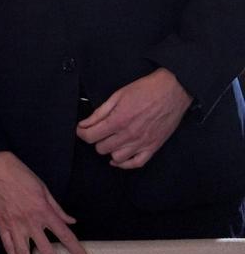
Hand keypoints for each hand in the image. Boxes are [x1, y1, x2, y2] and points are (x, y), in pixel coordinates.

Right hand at [0, 152, 87, 253]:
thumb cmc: (18, 174)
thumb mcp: (43, 188)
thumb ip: (57, 208)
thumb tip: (71, 220)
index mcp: (44, 211)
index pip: (65, 236)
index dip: (77, 251)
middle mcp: (31, 222)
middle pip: (46, 251)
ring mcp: (14, 225)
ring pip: (24, 253)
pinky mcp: (0, 224)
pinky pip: (7, 246)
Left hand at [76, 68, 191, 168]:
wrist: (172, 90)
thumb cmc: (145, 90)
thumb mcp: (117, 96)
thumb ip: (99, 112)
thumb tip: (85, 124)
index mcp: (118, 120)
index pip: (90, 136)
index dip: (81, 133)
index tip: (81, 129)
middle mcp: (129, 135)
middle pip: (101, 148)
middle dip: (96, 139)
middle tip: (97, 131)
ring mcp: (142, 143)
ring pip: (116, 158)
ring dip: (110, 150)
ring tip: (110, 141)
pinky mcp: (153, 147)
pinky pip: (136, 163)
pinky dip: (125, 164)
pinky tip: (119, 158)